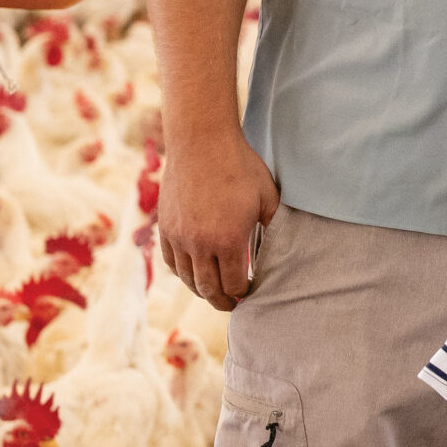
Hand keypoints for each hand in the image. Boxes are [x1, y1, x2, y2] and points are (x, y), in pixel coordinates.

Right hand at [156, 126, 279, 311]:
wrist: (201, 142)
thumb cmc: (240, 167)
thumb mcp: (267, 197)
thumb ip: (273, 226)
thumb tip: (281, 246)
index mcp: (230, 240)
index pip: (235, 283)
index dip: (244, 293)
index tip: (250, 293)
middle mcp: (200, 244)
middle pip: (209, 288)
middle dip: (223, 301)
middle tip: (232, 304)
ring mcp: (179, 237)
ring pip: (187, 278)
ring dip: (201, 290)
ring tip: (214, 292)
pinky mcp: (165, 228)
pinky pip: (171, 262)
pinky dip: (182, 273)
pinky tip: (193, 273)